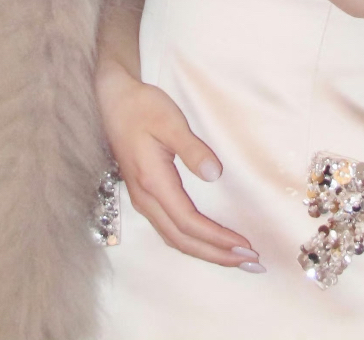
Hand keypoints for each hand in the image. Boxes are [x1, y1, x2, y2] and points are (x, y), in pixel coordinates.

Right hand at [94, 61, 263, 269]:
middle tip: (250, 262)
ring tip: (234, 258)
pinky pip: (169, 229)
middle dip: (216, 254)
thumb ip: (192, 149)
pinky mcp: (144, 196)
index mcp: (152, 182)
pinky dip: (192, 241)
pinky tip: (207, 242)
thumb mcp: (170, 121)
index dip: (217, 238)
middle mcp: (145, 198)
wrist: (114, 100)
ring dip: (205, 251)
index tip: (244, 245)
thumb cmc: (143, 107)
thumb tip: (214, 175)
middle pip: (182, 240)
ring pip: (174, 238)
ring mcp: (143, 200)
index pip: (188, 222)